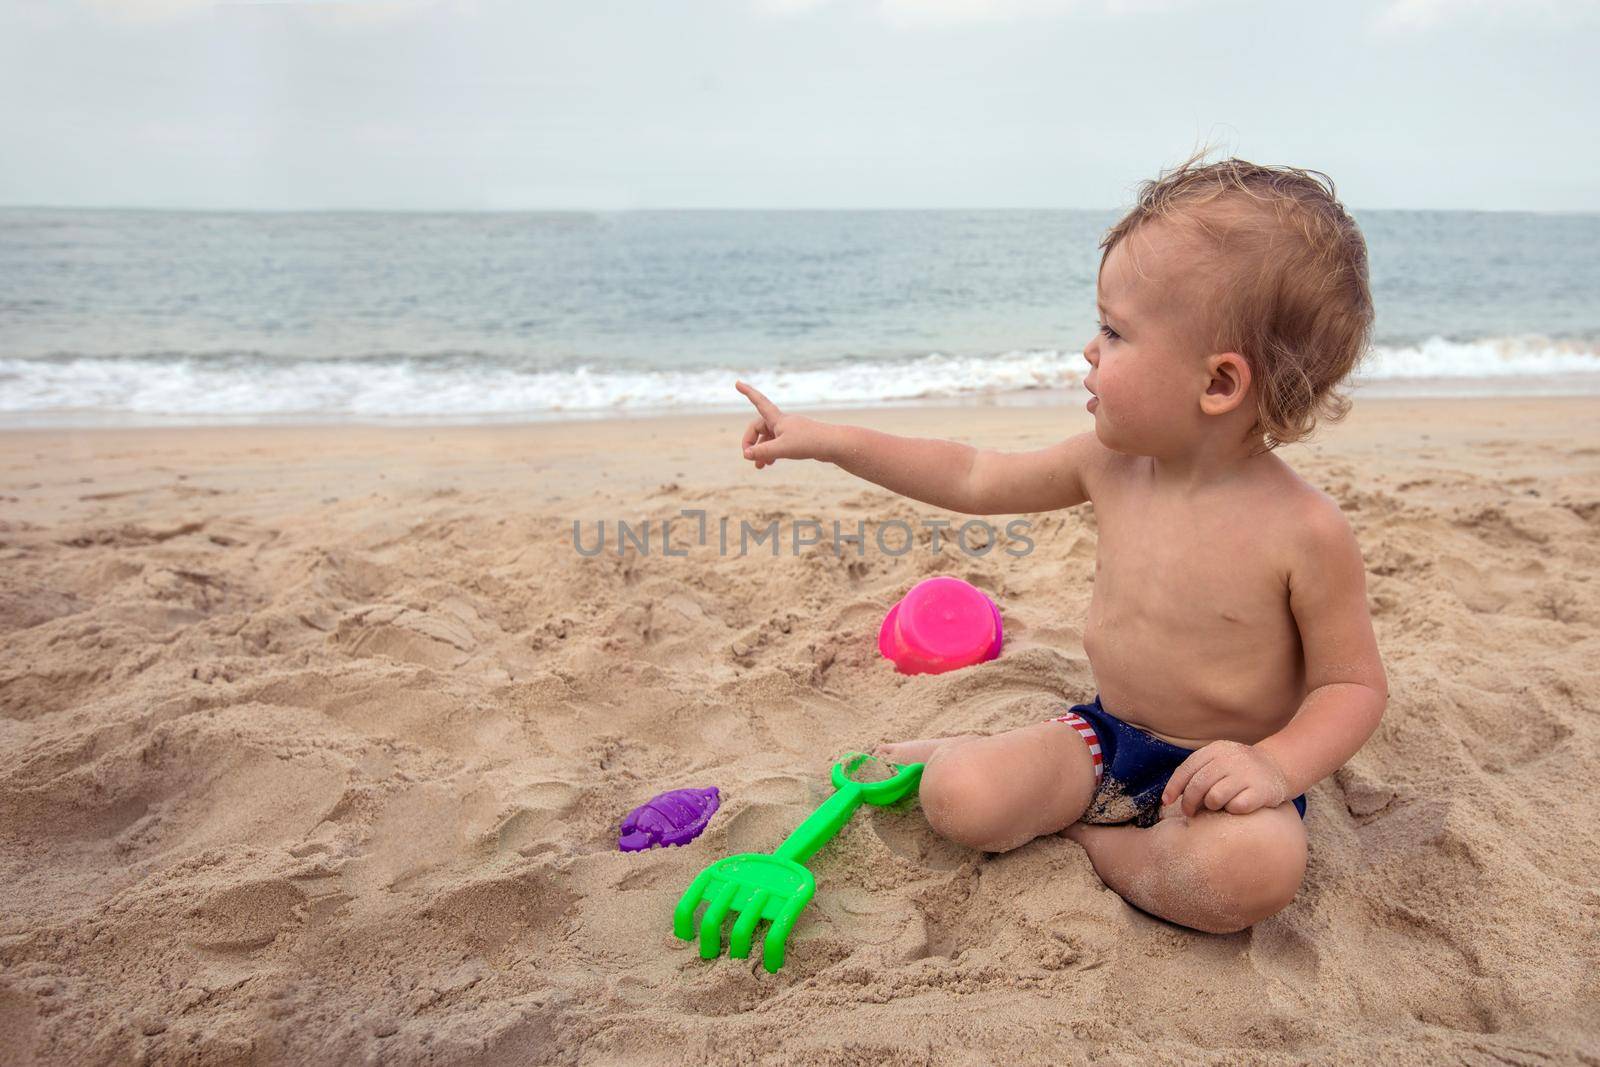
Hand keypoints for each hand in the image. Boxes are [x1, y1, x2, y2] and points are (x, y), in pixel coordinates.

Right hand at [736, 381, 832, 468]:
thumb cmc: (809, 443)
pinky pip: (778, 444)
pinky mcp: (797, 439)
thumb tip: (746, 454)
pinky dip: (771, 453)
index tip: (737, 382)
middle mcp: (783, 422)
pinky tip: (770, 464)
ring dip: (761, 451)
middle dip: (751, 442)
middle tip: (748, 457)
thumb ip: (762, 451)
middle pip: (758, 427)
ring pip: (769, 438)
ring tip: (759, 467)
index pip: (759, 401)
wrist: (834, 445)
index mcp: (778, 419)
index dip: (748, 392)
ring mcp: (790, 430)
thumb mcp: (782, 449)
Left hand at [1161, 740, 1288, 816]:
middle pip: (1197, 786)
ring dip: (1212, 806)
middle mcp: (1230, 759)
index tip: (1166, 801)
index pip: (1186, 769)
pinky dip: (1233, 810)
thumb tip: (1169, 797)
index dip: (1174, 787)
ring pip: (1214, 798)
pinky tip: (1238, 806)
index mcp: (1215, 750)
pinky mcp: (1261, 791)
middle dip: (1189, 803)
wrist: (1278, 766)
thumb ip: (1198, 772)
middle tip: (1190, 813)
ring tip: (1219, 805)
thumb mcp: (1218, 760)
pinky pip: (1235, 807)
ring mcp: (1246, 774)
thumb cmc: (1239, 769)